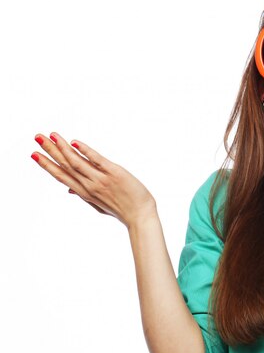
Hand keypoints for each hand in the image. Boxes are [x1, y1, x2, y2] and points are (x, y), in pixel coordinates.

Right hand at [31, 132, 156, 228]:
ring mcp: (101, 179)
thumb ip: (84, 196)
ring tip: (51, 135)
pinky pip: (97, 160)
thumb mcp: (99, 206)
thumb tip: (69, 190)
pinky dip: (85, 151)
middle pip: (65, 165)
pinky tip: (74, 142)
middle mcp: (89, 186)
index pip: (61, 176)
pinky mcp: (114, 173)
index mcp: (84, 193)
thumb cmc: (122, 210)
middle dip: (50, 151)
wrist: (141, 217)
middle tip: (37, 137)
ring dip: (62, 147)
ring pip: (76, 161)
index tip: (34, 154)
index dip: (47, 165)